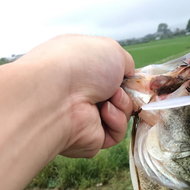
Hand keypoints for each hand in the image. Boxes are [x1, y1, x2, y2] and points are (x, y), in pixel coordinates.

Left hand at [20, 35, 134, 157]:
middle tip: (118, 89)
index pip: (108, 76)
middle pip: (118, 97)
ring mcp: (85, 117)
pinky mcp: (90, 139)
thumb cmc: (79, 65)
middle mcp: (81, 93)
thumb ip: (125, 62)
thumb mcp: (111, 50)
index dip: (123, 78)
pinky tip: (104, 113)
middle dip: (126, 93)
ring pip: (121, 115)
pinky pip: (115, 134)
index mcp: (81, 69)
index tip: (131, 78)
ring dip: (122, 105)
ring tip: (109, 99)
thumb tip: (129, 74)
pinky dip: (116, 122)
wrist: (58, 95)